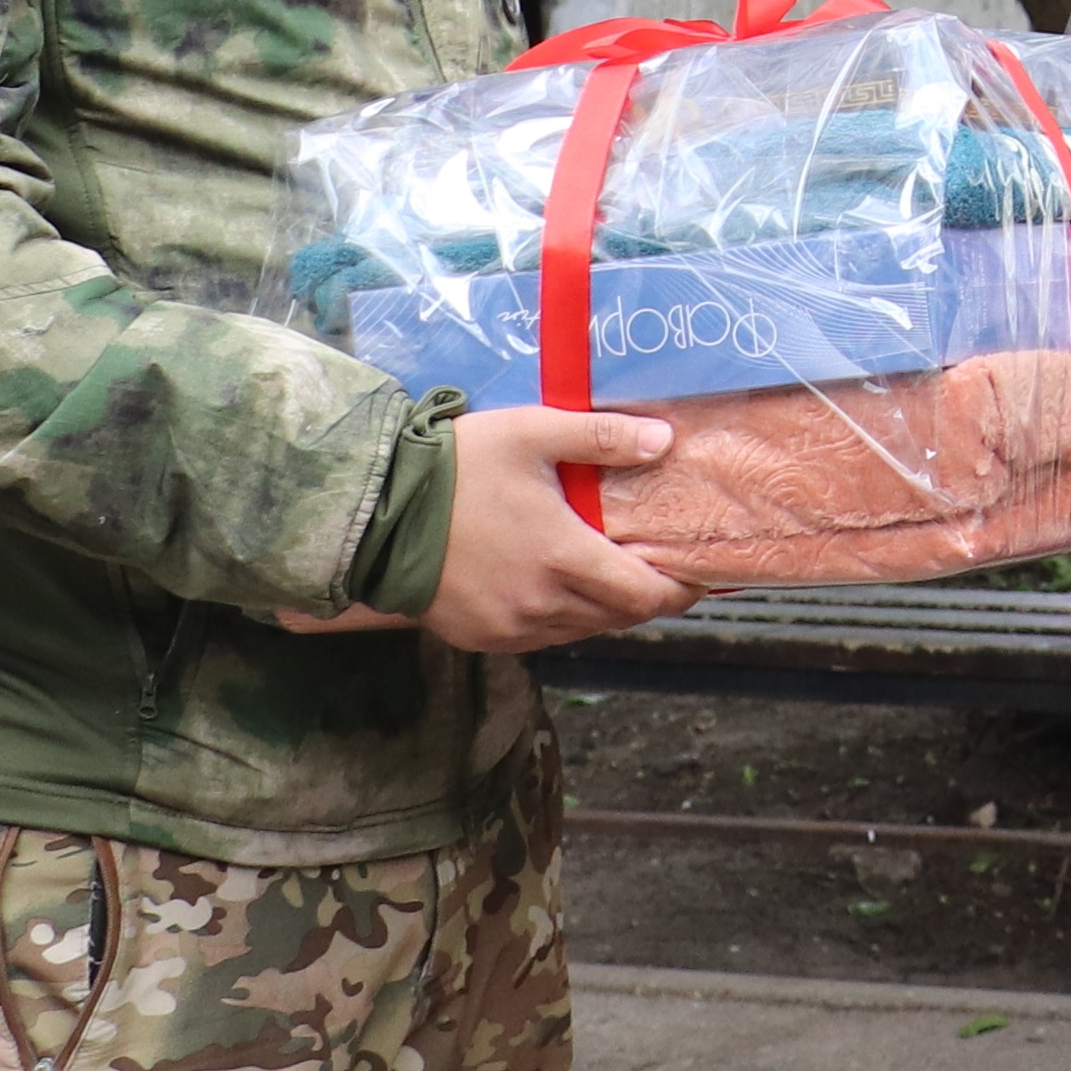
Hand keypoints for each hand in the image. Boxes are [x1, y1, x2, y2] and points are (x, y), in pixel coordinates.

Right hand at [322, 407, 702, 654]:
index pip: (643, 596)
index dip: (678, 592)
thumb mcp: (532, 433)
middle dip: (643, 597)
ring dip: (601, 608)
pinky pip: (538, 637)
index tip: (696, 576)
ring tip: (609, 574)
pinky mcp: (478, 636)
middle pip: (616, 617)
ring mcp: (507, 626)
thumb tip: (666, 440)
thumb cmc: (458, 467)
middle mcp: (540, 603)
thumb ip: (602, 437)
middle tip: (656, 569)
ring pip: (579, 630)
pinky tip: (556, 587)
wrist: (374, 511)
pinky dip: (559, 618)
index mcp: (561, 557)